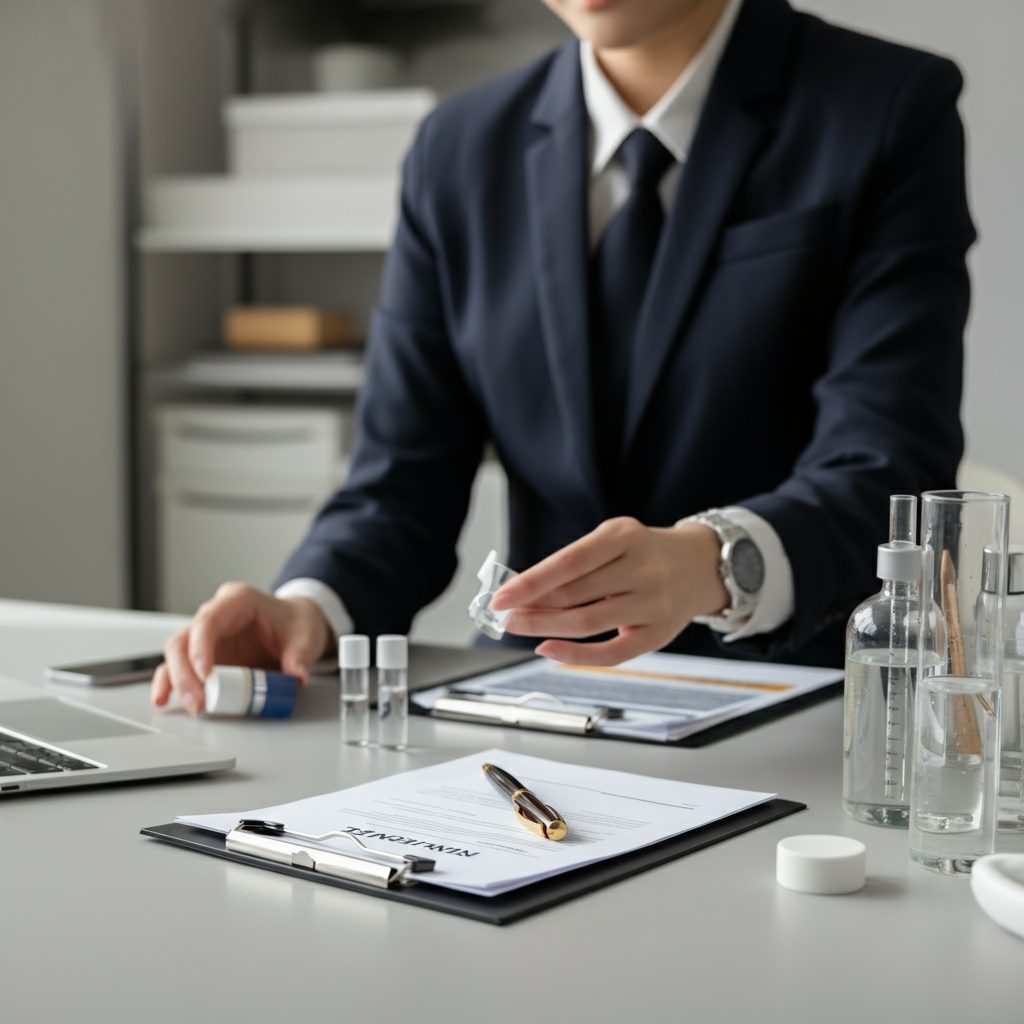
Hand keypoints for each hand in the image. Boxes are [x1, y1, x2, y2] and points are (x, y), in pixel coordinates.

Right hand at [151, 583, 333, 714]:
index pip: (209, 621)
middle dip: (185, 673)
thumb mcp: (307, 635)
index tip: (206, 675)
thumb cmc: (295, 622)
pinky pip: (178, 666)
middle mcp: (216, 614)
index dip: (201, 648)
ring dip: (177, 681)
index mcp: (238, 600)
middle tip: (198, 701)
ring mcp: (207, 636)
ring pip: (176, 654)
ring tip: (192, 706)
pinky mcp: (204, 654)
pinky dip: (171, 683)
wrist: (295, 624)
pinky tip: (165, 699)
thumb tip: (296, 676)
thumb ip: (301, 655)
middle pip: (184, 640)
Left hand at [490, 517, 728, 665]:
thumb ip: (572, 563)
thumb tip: (522, 590)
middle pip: (574, 594)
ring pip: (587, 622)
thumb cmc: (643, 552)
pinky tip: (548, 649)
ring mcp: (653, 603)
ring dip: (545, 628)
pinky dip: (574, 655)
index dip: (530, 582)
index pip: (569, 561)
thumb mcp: (611, 539)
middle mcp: (643, 568)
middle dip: (531, 607)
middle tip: (504, 615)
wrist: (699, 565)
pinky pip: (611, 653)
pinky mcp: (658, 634)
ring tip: (520, 627)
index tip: (500, 597)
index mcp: (625, 536)